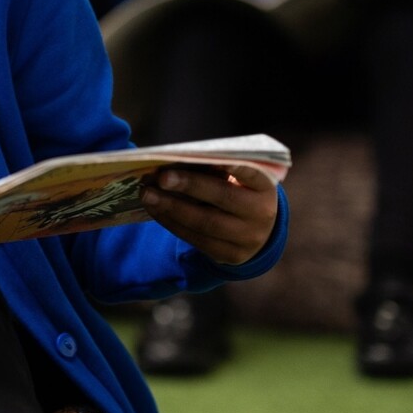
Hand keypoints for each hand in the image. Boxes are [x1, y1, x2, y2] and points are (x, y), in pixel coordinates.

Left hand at [141, 164, 280, 265]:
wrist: (254, 230)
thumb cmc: (236, 191)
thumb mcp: (236, 178)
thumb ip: (215, 168)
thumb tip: (175, 161)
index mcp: (264, 186)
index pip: (252, 173)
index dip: (234, 166)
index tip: (211, 157)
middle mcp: (261, 213)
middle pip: (223, 197)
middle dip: (189, 185)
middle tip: (160, 177)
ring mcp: (247, 238)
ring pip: (205, 223)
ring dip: (172, 207)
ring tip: (147, 194)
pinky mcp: (229, 255)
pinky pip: (196, 239)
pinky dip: (171, 222)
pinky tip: (155, 209)